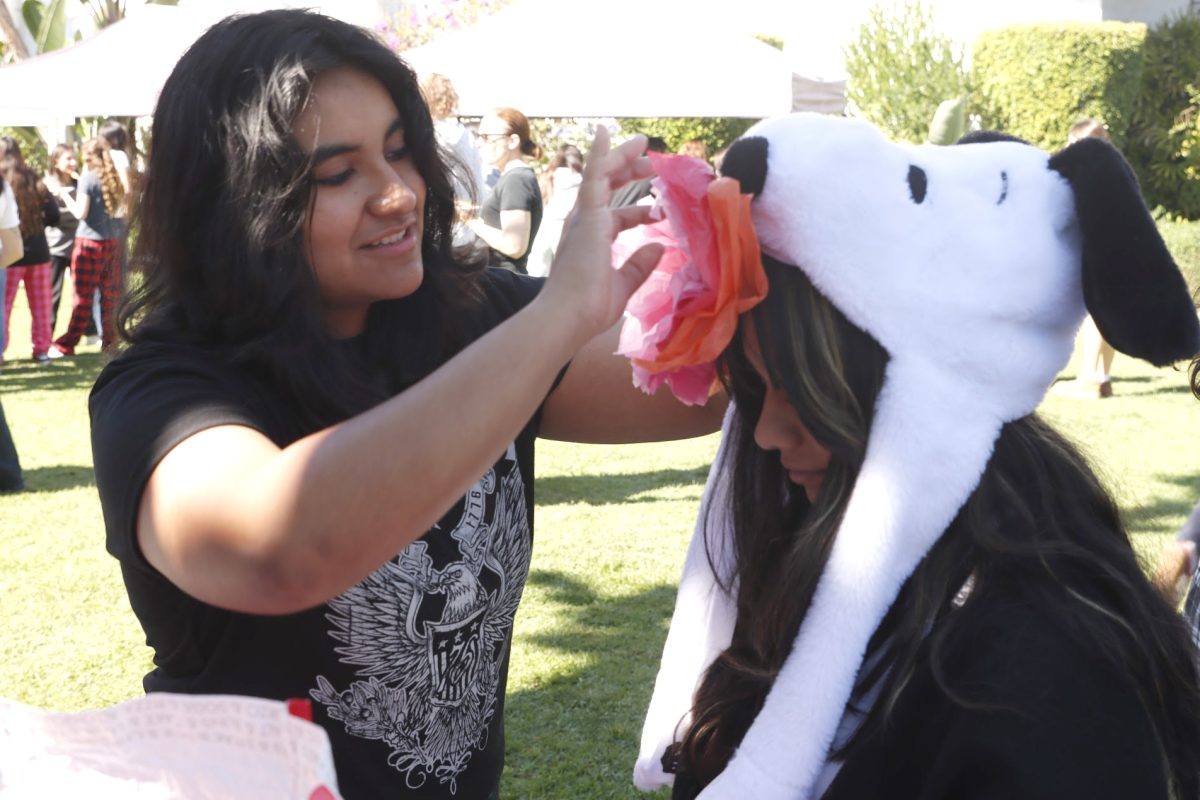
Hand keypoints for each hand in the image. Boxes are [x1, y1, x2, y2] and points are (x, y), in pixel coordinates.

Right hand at [541, 128, 662, 344]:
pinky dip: (601, 154)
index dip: (637, 212)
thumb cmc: (590, 307)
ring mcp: (583, 218)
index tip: (657, 210)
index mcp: (591, 242)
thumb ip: (639, 266)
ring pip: (601, 177)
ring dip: (622, 159)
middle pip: (605, 189)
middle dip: (629, 174)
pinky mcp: (587, 215)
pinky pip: (594, 175)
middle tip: (652, 165)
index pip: (615, 218)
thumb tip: (658, 247)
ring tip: (643, 145)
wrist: (568, 316)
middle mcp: (583, 225)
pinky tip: (606, 131)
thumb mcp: (623, 285)